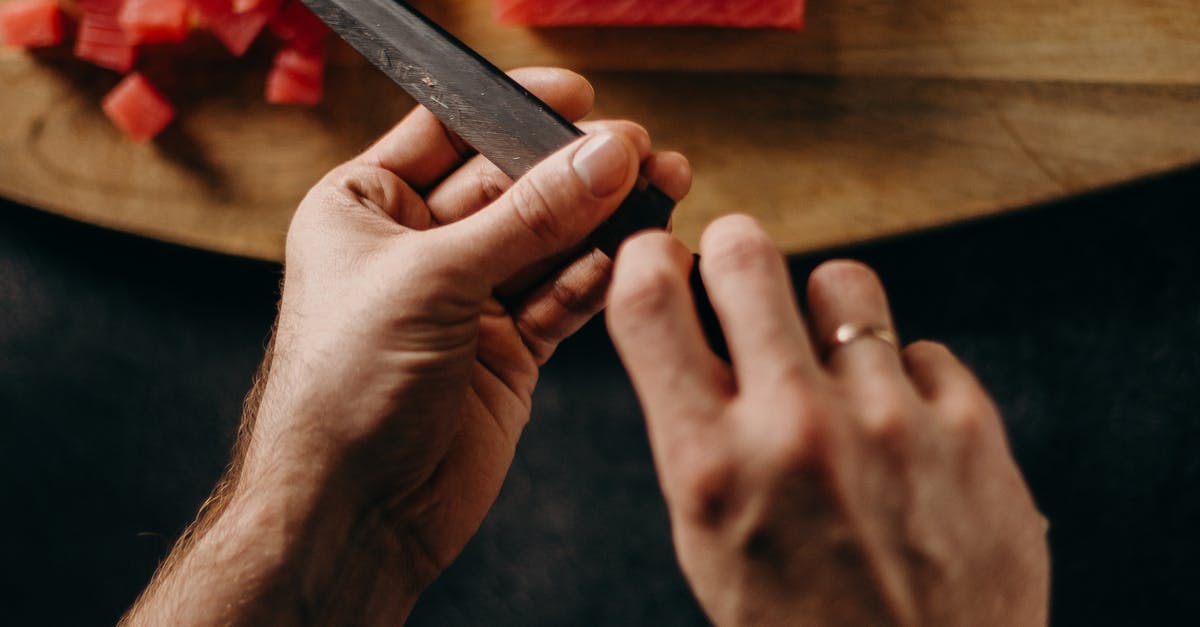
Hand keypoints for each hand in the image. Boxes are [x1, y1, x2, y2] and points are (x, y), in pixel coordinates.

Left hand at [124, 67, 690, 625]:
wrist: (351, 512)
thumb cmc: (344, 389)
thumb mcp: (433, 279)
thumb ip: (528, 217)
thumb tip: (603, 157)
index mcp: (366, 207)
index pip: (450, 130)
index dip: (515, 109)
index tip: (579, 99)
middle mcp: (418, 247)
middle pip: (512, 184)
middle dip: (574, 170)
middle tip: (639, 153)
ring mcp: (466, 300)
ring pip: (548, 242)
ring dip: (600, 221)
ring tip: (659, 193)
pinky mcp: (506, 351)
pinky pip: (562, 299)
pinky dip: (595, 280)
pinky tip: (628, 259)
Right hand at [607, 216, 1048, 625]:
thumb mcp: (709, 540)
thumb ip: (696, 432)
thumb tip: (692, 327)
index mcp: (709, 467)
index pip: (649, 300)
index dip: (646, 260)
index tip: (661, 259)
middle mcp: (795, 430)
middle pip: (746, 254)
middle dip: (735, 252)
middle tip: (742, 275)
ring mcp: (889, 423)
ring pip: (844, 282)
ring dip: (828, 311)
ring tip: (833, 361)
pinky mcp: (970, 430)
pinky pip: (922, 348)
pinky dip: (903, 379)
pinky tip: (900, 432)